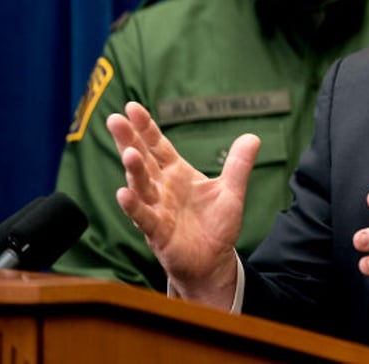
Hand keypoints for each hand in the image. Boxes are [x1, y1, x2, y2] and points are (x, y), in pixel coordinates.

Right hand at [106, 101, 260, 307]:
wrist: (213, 261)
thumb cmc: (216, 225)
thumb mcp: (231, 191)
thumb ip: (239, 164)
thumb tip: (253, 136)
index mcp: (177, 174)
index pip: (158, 146)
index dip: (146, 127)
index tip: (132, 107)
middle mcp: (162, 188)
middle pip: (143, 160)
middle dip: (129, 140)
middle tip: (115, 120)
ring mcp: (157, 209)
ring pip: (142, 186)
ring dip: (134, 170)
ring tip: (129, 153)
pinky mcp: (158, 232)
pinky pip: (144, 217)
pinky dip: (133, 206)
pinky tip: (124, 193)